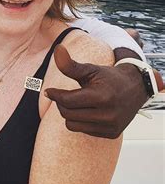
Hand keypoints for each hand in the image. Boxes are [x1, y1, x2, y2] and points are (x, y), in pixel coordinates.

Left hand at [45, 45, 163, 138]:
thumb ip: (70, 65)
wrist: (135, 88)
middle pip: (67, 114)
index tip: (48, 91)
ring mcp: (110, 126)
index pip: (68, 101)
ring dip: (69, 113)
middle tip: (63, 95)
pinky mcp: (111, 134)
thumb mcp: (90, 69)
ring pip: (72, 125)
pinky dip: (80, 121)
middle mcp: (107, 115)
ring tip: (75, 102)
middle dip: (61, 103)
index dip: (54, 95)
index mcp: (101, 97)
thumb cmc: (109, 78)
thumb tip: (57, 50)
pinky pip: (83, 130)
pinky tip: (87, 111)